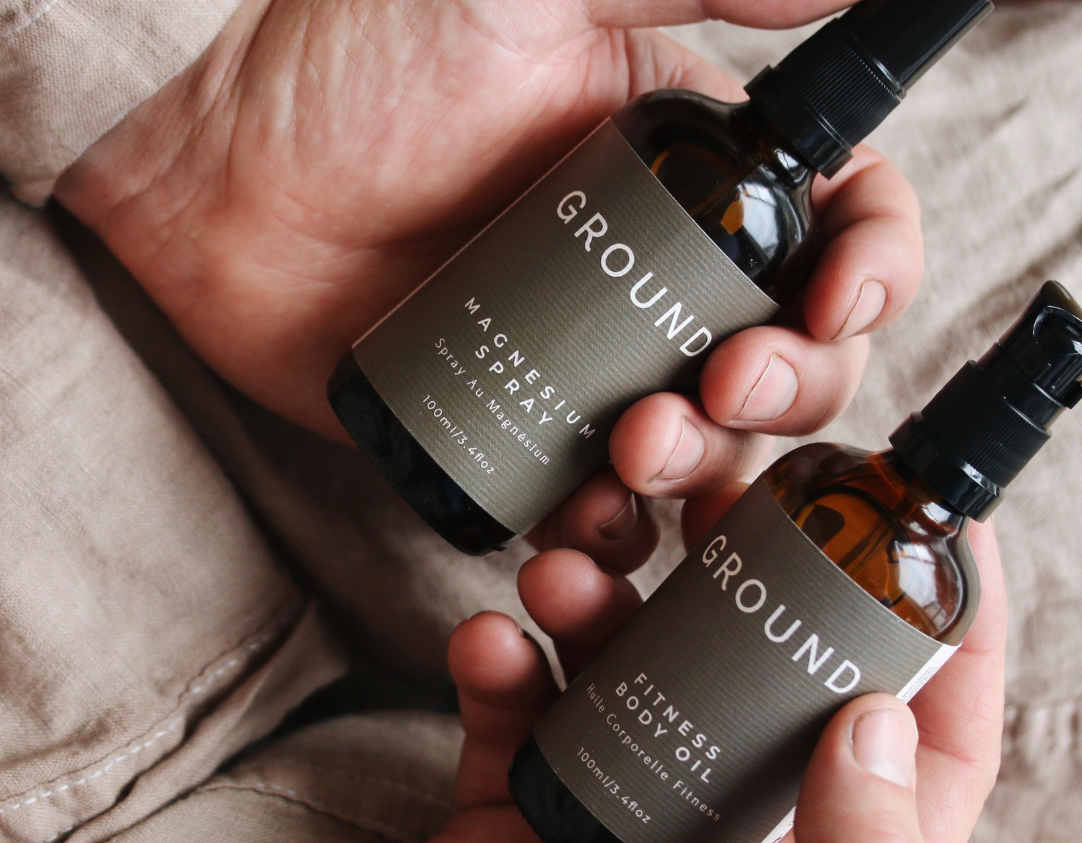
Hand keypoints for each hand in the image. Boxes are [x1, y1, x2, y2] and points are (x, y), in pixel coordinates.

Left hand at [56, 0, 924, 535]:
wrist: (207, 197)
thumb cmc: (349, 65)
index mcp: (685, 161)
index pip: (840, 215)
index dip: (875, 264)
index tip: (841, 300)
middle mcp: (654, 268)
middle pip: (797, 352)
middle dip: (793, 389)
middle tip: (720, 392)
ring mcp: (585, 363)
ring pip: (709, 449)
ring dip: (708, 474)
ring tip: (632, 456)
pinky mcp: (514, 440)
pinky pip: (597, 510)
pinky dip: (611, 537)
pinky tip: (579, 530)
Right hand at [353, 497, 1006, 842]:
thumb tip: (877, 716)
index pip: (920, 760)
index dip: (952, 646)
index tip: (944, 531)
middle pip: (761, 677)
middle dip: (745, 578)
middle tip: (721, 490)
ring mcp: (612, 822)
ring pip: (628, 668)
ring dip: (595, 601)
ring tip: (562, 568)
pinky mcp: (509, 814)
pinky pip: (512, 708)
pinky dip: (497, 662)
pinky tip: (487, 642)